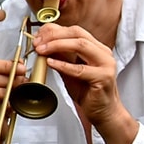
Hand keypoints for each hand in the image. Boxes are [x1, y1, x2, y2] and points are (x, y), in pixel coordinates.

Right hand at [0, 58, 26, 143]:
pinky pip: (2, 108)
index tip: (22, 67)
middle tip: (24, 81)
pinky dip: (12, 105)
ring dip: (13, 92)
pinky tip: (15, 105)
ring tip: (20, 93)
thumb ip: (8, 74)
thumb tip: (20, 63)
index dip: (6, 65)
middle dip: (11, 79)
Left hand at [32, 23, 137, 143]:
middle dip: (54, 35)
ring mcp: (106, 64)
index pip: (75, 31)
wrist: (105, 112)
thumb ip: (61, 57)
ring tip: (42, 50)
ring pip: (81, 45)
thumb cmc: (89, 93)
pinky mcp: (103, 78)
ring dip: (57, 45)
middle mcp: (103, 53)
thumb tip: (45, 44)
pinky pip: (80, 69)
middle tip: (37, 42)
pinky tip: (51, 63)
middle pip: (78, 34)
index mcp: (97, 48)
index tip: (38, 36)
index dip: (54, 31)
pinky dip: (63, 64)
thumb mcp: (71, 71)